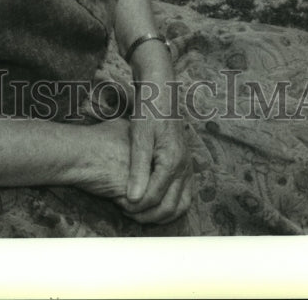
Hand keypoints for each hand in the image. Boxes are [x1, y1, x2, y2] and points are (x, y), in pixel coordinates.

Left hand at [118, 87, 193, 224]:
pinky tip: (154, 203)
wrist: (162, 91)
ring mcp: (187, 166)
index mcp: (172, 161)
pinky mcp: (185, 163)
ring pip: (181, 204)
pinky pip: (184, 193)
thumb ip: (137, 169)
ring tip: (139, 214)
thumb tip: (133, 200)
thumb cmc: (148, 110)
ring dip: (162, 214)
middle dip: (149, 215)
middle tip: (127, 215)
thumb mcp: (139, 137)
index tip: (120, 207)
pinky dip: (171, 204)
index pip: (155, 197)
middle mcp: (184, 167)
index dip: (137, 207)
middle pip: (171, 206)